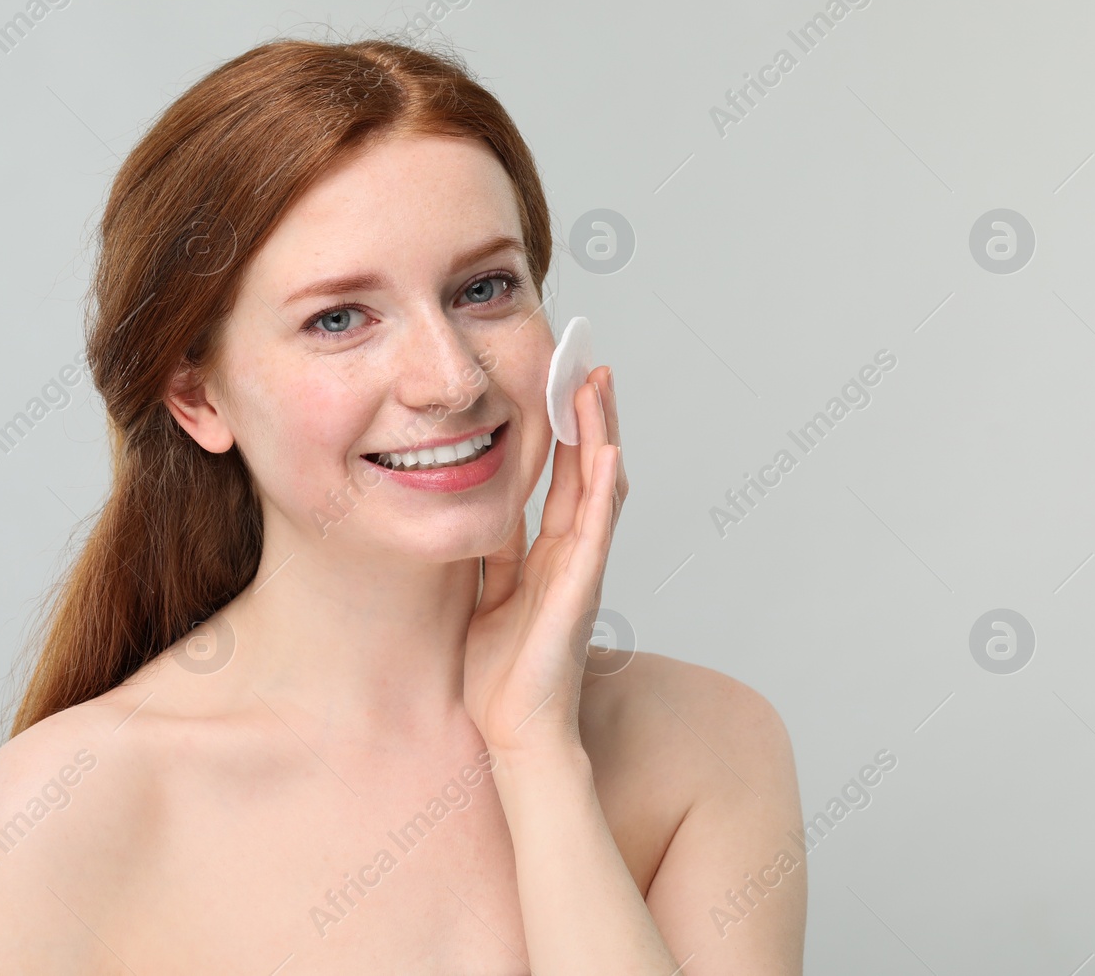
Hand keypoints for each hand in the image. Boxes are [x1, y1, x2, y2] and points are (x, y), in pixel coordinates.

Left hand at [463, 365, 626, 758]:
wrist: (515, 733)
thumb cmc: (501, 675)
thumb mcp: (489, 595)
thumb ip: (497, 553)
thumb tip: (489, 509)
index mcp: (551, 555)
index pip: (565, 478)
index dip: (567, 430)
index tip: (564, 382)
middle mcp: (574, 555)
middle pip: (589, 470)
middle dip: (590, 415)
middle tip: (588, 362)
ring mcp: (582, 570)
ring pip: (599, 489)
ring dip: (600, 435)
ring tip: (597, 385)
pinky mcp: (579, 591)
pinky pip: (595, 531)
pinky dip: (602, 490)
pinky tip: (606, 452)